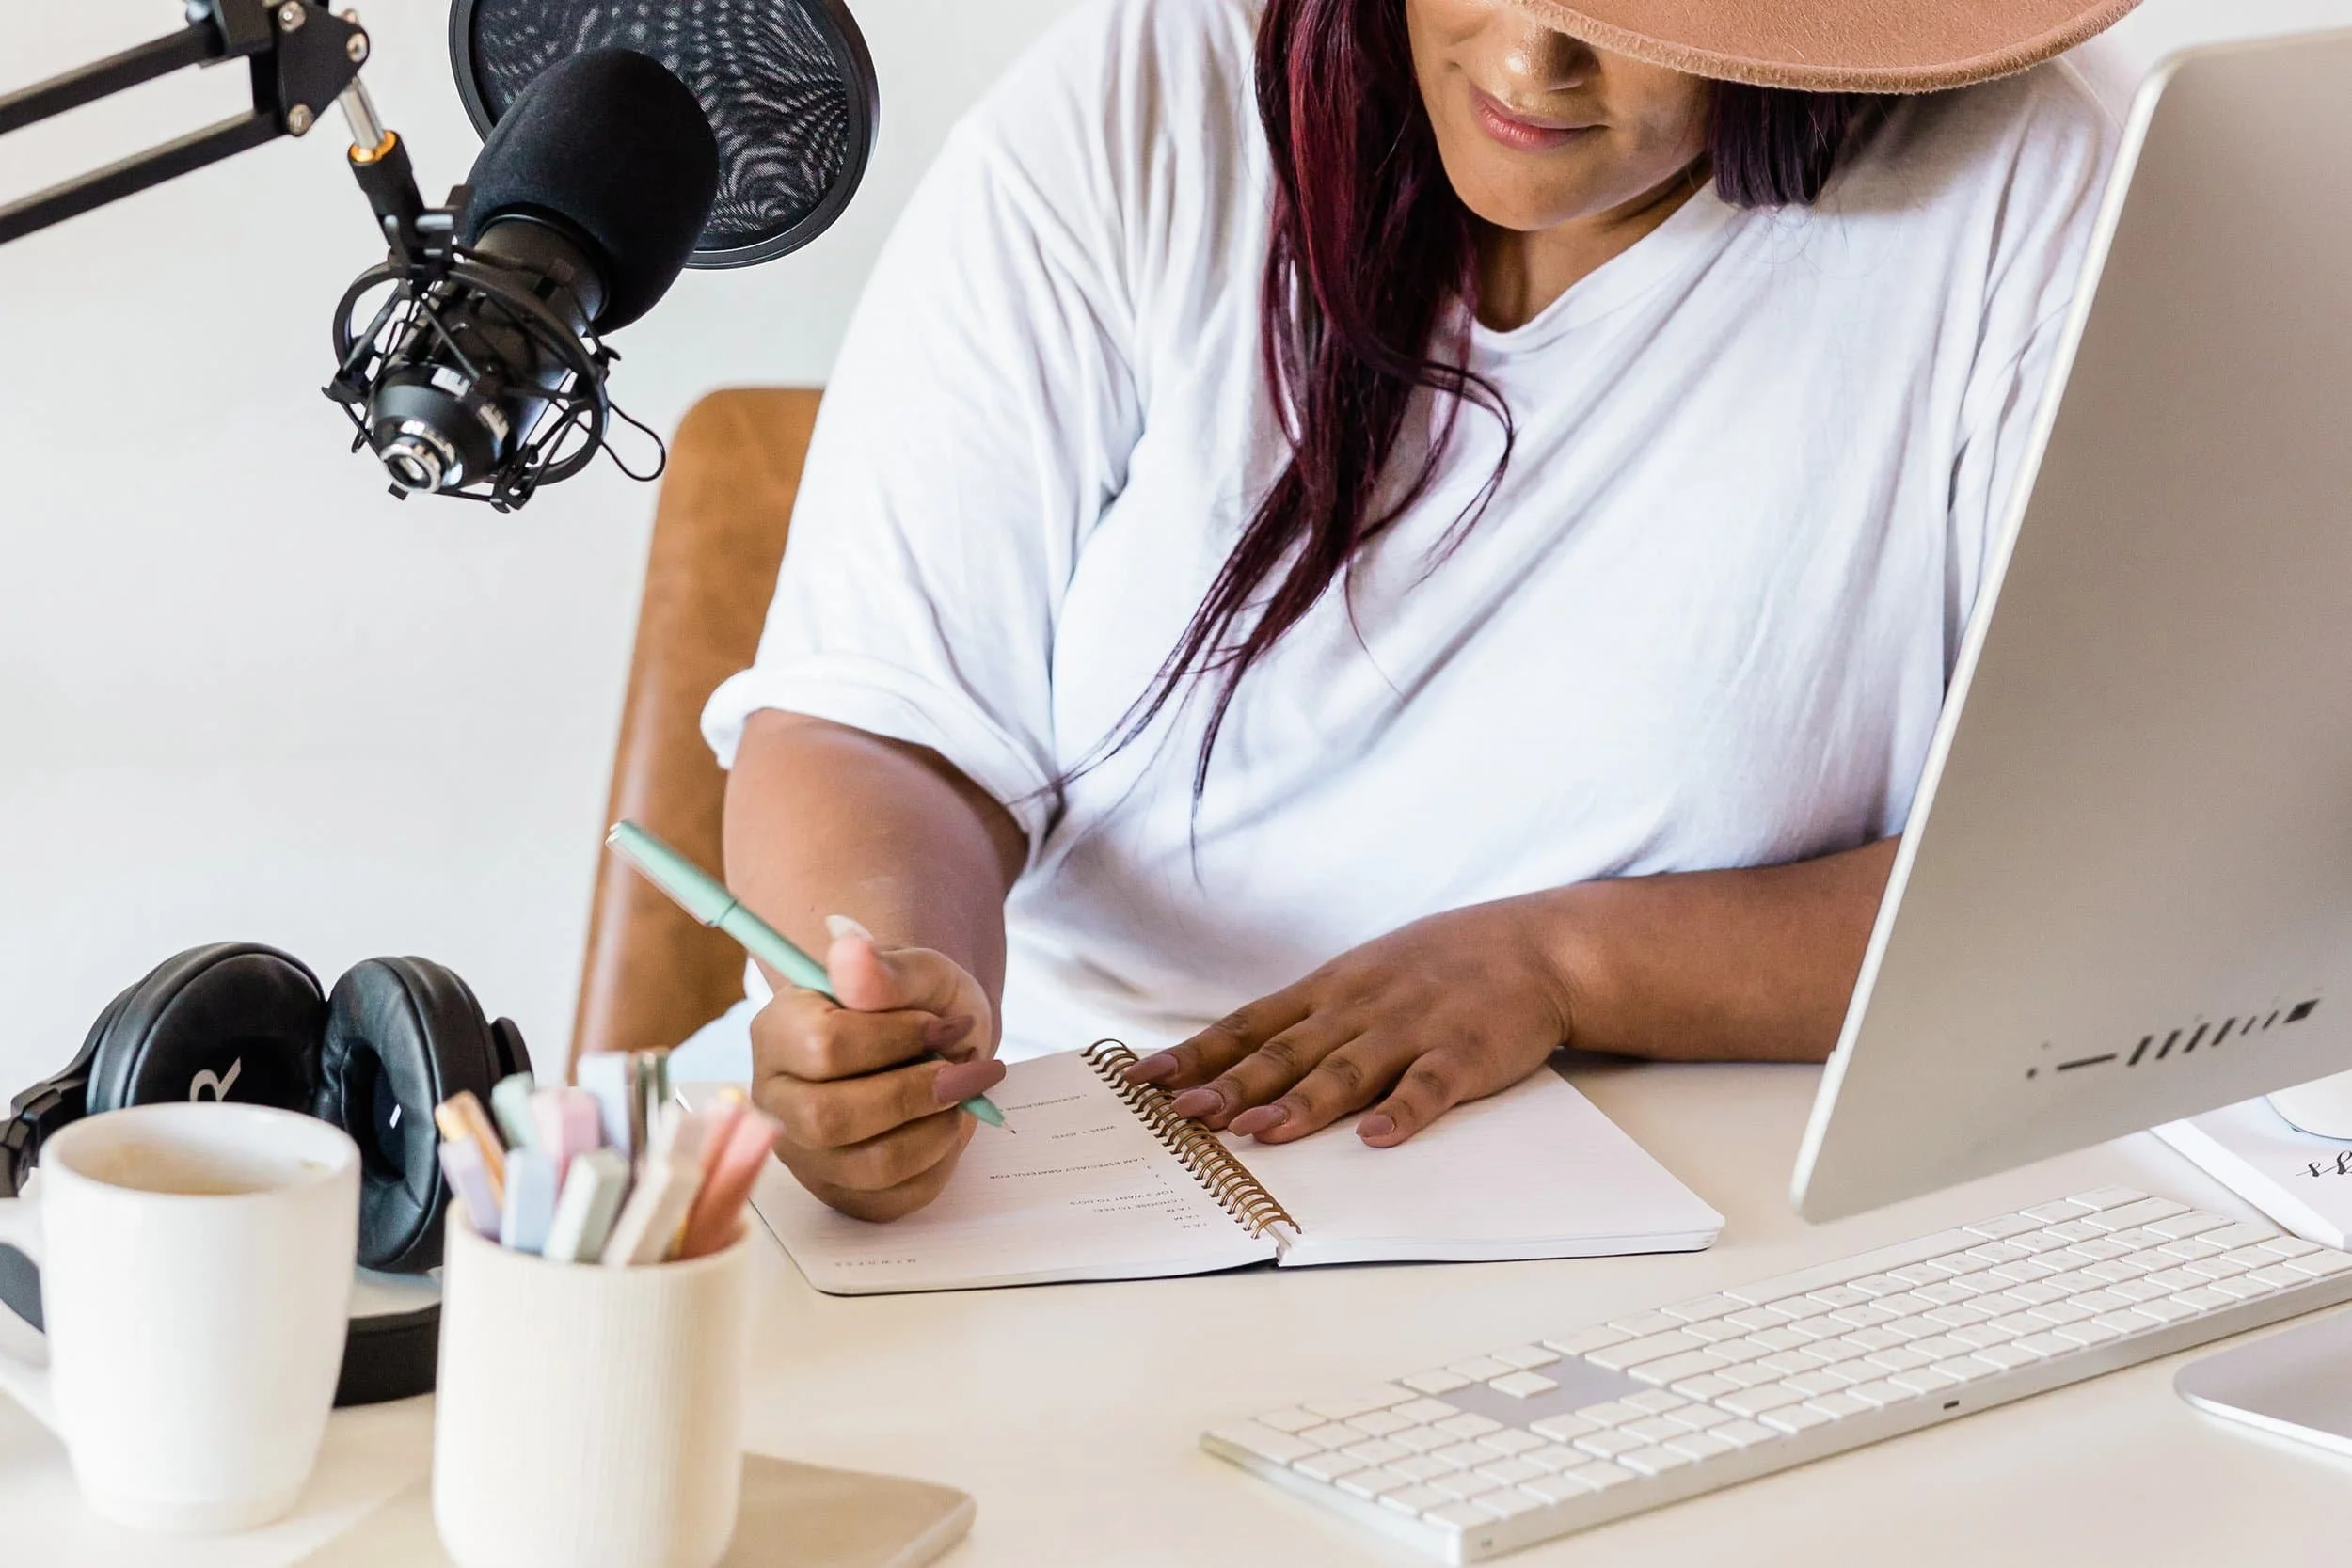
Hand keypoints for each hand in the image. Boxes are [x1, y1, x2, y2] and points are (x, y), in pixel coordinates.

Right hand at [750, 916, 1006, 1220]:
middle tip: (968, 1072)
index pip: (824, 1047)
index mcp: (777, 1031)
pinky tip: (945, 1125)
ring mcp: (804, 1155)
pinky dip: (938, 1161)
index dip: (898, 1038)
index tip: (944, 1025)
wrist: (934, 1046)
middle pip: (832, 1118)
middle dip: (917, 1094)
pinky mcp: (842, 1194)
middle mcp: (775, 1100)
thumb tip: (847, 948)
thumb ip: (885, 969)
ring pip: (869, 1165)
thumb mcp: (916, 972)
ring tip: (962, 1096)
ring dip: (937, 1129)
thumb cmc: (916, 1006)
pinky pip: (895, 1198)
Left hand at [1124, 898, 1576, 1146]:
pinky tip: (1377, 1139)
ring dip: (1301, 1104)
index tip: (1146, 1080)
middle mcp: (1359, 1008)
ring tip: (1260, 1134)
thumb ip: (1307, 1018)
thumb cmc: (1437, 967)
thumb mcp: (1361, 976)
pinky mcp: (1463, 1053)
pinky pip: (1429, 1086)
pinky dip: (1403, 1113)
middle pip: (1285, 1053)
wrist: (1534, 946)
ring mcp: (1410, 1029)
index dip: (1196, 1054)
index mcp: (1329, 991)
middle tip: (1186, 1116)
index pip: (1249, 1025)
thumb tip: (1234, 1059)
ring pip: (1346, 1071)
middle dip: (1231, 1086)